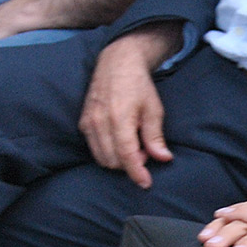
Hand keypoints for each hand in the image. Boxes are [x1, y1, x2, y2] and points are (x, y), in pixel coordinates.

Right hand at [78, 24, 180, 186]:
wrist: (117, 63)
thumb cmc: (138, 85)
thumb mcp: (154, 109)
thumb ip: (155, 136)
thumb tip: (163, 158)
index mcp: (120, 118)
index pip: (127, 156)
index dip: (137, 173)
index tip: (146, 183)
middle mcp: (100, 122)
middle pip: (113, 161)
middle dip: (130, 164)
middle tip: (145, 151)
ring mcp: (89, 122)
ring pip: (102, 158)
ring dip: (118, 160)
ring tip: (133, 144)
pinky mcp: (83, 123)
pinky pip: (94, 148)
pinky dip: (108, 152)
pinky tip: (120, 139)